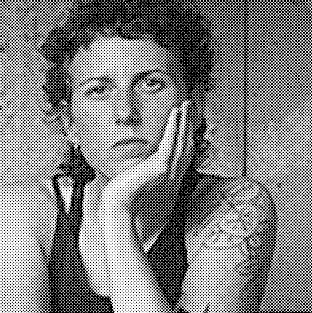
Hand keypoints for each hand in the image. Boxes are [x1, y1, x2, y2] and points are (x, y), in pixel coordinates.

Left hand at [100, 101, 195, 225]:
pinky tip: (174, 114)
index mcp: (169, 176)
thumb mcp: (139, 181)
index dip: (187, 134)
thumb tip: (142, 164)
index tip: (187, 119)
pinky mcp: (161, 167)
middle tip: (190, 105)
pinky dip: (173, 127)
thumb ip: (145, 171)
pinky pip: (170, 143)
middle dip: (189, 122)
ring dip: (184, 120)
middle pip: (186, 143)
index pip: (183, 152)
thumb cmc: (127, 197)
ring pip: (181, 140)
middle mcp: (173, 173)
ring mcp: (169, 170)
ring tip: (185, 104)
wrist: (121, 207)